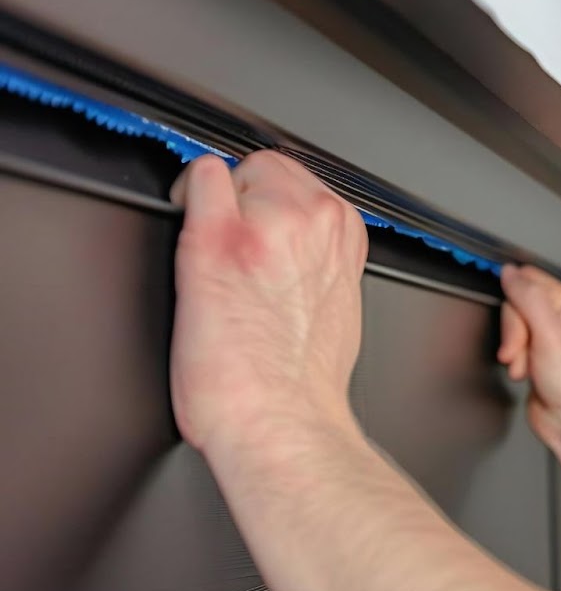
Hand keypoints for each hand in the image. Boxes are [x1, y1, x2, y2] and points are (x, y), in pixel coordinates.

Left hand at [169, 151, 367, 455]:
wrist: (282, 422)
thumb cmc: (304, 384)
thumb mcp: (339, 305)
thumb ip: (325, 260)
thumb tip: (297, 248)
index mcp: (346, 238)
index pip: (305, 185)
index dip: (272, 208)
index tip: (260, 230)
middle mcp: (314, 222)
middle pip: (269, 168)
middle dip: (248, 199)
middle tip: (235, 245)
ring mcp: (266, 226)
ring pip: (232, 172)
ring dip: (218, 203)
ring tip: (216, 255)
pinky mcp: (216, 240)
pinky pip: (196, 180)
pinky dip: (184, 200)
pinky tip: (189, 242)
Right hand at [498, 264, 560, 454]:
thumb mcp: (550, 333)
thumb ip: (528, 298)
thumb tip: (510, 272)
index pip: (529, 280)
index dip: (515, 298)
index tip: (513, 317)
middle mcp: (559, 320)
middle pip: (515, 306)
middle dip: (513, 332)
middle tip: (520, 350)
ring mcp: (546, 340)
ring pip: (511, 329)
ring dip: (512, 351)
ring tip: (526, 367)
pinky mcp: (534, 359)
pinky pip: (511, 348)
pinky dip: (513, 362)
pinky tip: (524, 373)